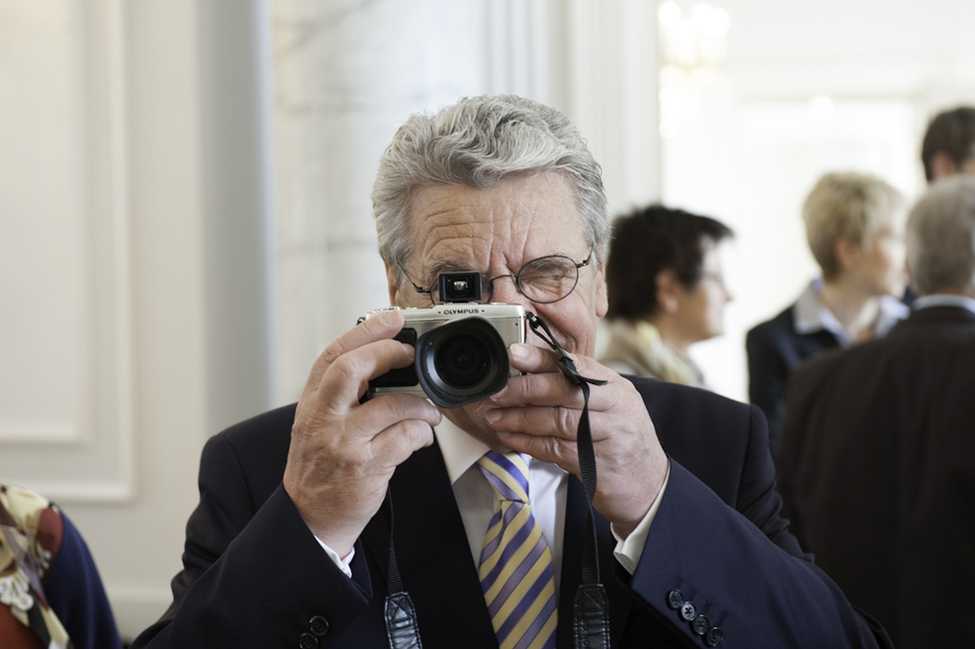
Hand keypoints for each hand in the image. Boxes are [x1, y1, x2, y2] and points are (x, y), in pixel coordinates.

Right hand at [283, 310, 441, 556]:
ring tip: (429, 409)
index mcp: (312, 403)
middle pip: (350, 369)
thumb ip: (342, 395)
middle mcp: (324, 419)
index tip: (391, 318)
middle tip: (408, 354)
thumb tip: (383, 363)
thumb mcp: (317, 424)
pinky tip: (422, 436)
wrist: (310, 518)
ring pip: (390, 405)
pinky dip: (422, 433)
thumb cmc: (320, 469)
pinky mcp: (367, 467)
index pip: (333, 355)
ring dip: (420, 403)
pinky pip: (405, 438)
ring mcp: (344, 443)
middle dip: (386, 353)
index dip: (364, 331)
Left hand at [482, 343, 667, 537]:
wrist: (650, 486)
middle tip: (497, 392)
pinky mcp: (598, 464)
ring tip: (496, 417)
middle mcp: (617, 407)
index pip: (577, 365)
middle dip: (525, 390)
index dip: (543, 358)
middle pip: (565, 391)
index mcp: (616, 387)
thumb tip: (530, 373)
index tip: (515, 354)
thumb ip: (578, 390)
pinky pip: (556, 449)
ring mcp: (610, 436)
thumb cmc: (620, 441)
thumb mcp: (609, 407)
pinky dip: (529, 443)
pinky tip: (511, 438)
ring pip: (557, 421)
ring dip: (520, 419)